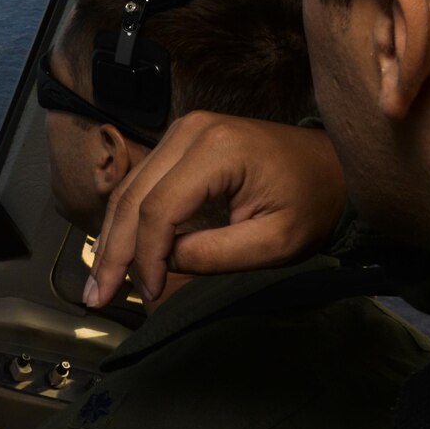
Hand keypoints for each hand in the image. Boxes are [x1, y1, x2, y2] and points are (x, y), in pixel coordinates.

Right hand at [84, 113, 346, 307]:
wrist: (333, 166)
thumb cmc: (313, 204)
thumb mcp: (277, 241)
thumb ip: (218, 254)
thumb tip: (164, 262)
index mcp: (217, 149)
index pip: (160, 207)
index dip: (147, 255)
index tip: (149, 293)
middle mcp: (190, 131)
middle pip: (134, 195)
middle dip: (113, 251)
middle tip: (96, 297)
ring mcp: (182, 132)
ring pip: (129, 189)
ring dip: (112, 238)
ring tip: (98, 283)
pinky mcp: (180, 143)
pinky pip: (142, 183)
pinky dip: (127, 221)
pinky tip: (115, 253)